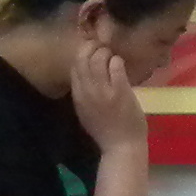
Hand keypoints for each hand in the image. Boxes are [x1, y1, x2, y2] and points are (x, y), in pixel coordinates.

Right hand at [70, 32, 148, 153]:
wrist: (122, 148)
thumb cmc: (107, 131)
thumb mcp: (87, 111)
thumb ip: (85, 93)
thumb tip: (87, 74)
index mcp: (78, 97)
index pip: (74, 67)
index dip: (82, 54)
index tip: (92, 51)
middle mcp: (87, 92)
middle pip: (82, 59)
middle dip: (92, 48)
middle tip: (103, 48)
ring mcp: (103, 91)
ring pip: (98, 59)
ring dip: (106, 53)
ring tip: (113, 56)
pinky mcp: (120, 92)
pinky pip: (116, 66)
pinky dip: (118, 61)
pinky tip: (120, 64)